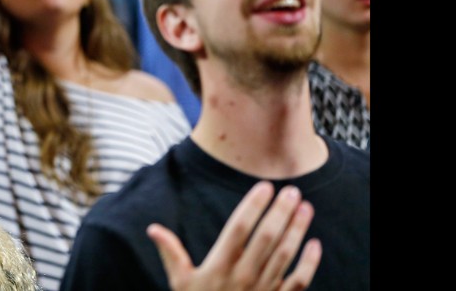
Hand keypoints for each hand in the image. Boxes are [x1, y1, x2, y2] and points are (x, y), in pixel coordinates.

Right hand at [147, 182, 321, 290]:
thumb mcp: (180, 283)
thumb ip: (171, 253)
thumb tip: (153, 228)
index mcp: (219, 267)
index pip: (239, 228)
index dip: (253, 206)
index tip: (264, 187)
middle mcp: (244, 276)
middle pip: (266, 237)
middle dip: (280, 212)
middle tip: (290, 190)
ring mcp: (264, 289)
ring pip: (284, 255)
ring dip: (297, 230)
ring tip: (305, 207)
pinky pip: (299, 282)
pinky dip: (309, 263)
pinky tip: (315, 244)